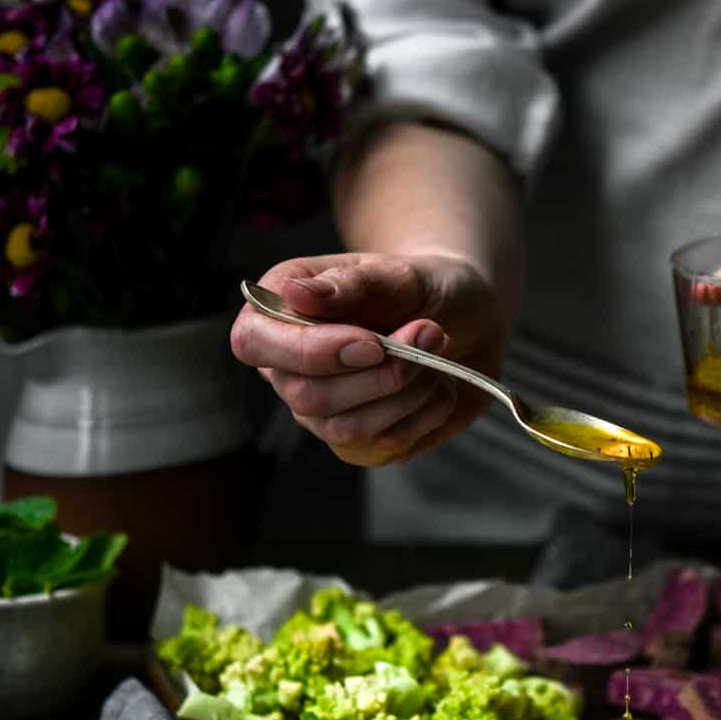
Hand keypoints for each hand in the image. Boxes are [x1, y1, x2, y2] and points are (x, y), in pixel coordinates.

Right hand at [230, 251, 507, 466]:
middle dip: (379, 374)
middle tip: (427, 335)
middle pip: (305, 395)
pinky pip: (381, 446)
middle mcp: (289, 365)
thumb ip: (349, 284)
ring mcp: (320, 409)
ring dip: (406, 392)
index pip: (253, 342)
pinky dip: (424, 414)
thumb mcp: (397, 273)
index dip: (309, 350)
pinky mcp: (357, 440)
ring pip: (344, 428)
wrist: (467, 319)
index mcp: (281, 309)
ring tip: (435, 356)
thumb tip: (294, 293)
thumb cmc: (423, 288)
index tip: (372, 342)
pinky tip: (437, 385)